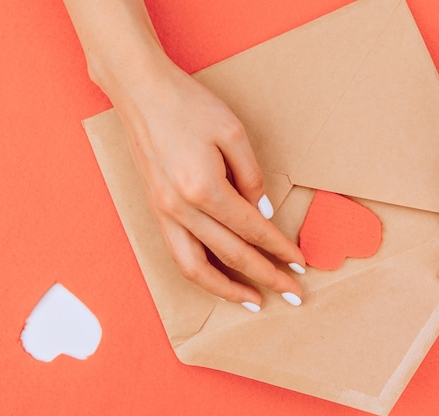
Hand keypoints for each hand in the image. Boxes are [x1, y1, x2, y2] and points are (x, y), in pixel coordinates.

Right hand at [110, 58, 305, 309]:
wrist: (140, 92)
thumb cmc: (188, 105)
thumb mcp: (232, 133)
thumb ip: (251, 177)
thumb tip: (262, 213)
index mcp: (204, 188)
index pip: (251, 230)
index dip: (278, 248)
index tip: (298, 263)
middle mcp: (180, 208)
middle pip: (230, 255)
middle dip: (265, 277)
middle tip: (291, 293)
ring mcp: (163, 213)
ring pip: (194, 268)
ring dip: (226, 289)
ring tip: (252, 300)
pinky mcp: (155, 210)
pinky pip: (177, 254)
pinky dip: (199, 273)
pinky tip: (217, 277)